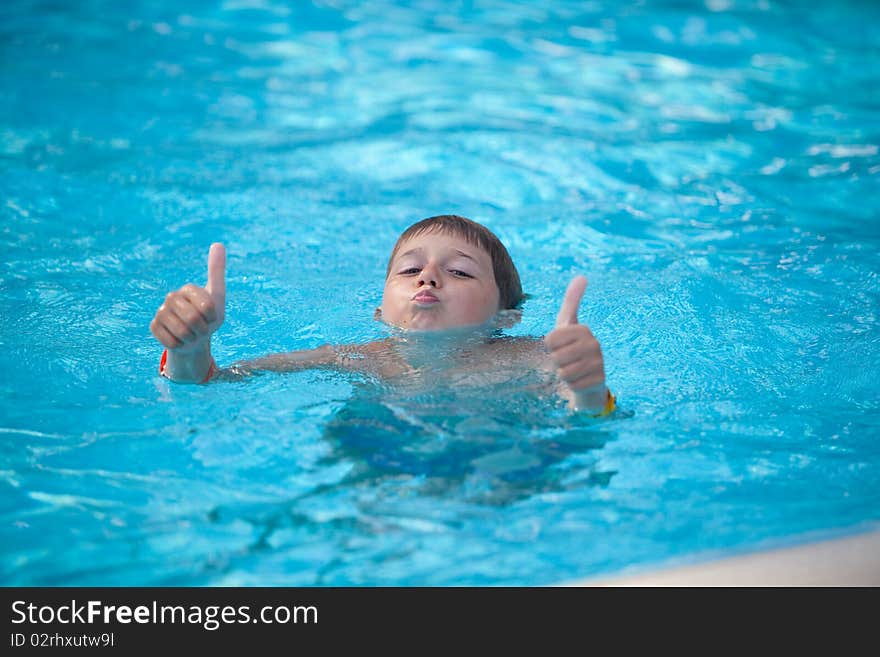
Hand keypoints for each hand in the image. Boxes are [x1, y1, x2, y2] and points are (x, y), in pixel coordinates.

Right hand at [150, 243, 225, 354]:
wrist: (194, 338)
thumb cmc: (208, 317)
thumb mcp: (218, 296)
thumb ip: (217, 271)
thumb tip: (218, 243)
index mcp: (189, 288)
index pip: (207, 307)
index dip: (213, 318)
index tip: (210, 317)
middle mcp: (172, 296)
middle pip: (194, 319)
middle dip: (202, 330)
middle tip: (200, 328)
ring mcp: (161, 311)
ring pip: (182, 331)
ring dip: (192, 338)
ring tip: (191, 333)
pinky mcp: (153, 326)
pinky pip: (171, 341)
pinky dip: (180, 344)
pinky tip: (179, 339)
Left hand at [544, 275, 607, 410]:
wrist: (588, 375)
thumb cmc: (572, 346)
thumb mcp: (568, 323)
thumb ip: (571, 301)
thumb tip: (582, 276)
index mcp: (583, 329)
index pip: (549, 340)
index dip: (550, 346)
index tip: (560, 345)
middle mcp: (594, 344)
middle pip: (556, 357)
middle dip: (557, 362)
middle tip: (567, 359)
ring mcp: (599, 363)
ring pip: (563, 373)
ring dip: (564, 374)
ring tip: (573, 369)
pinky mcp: (599, 381)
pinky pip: (573, 385)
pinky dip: (572, 385)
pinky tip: (580, 379)